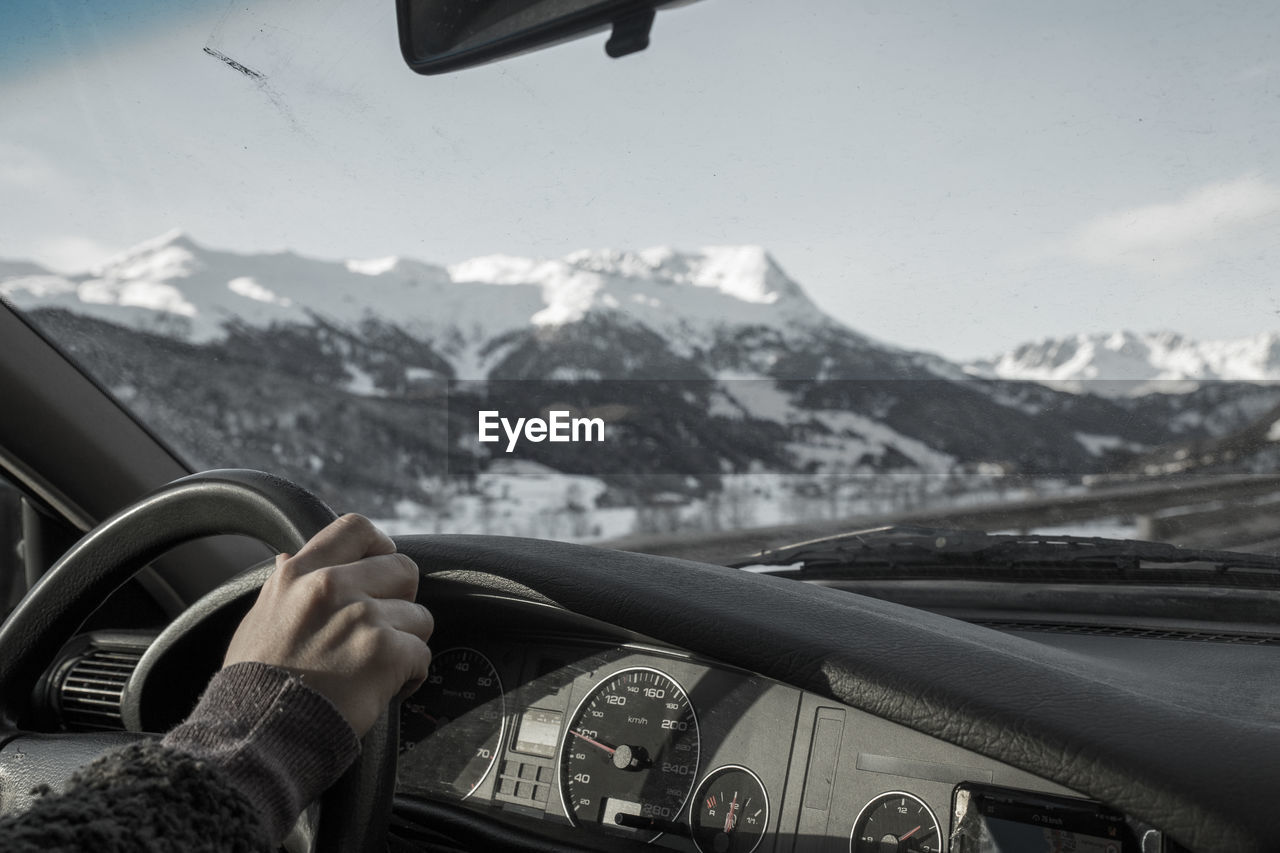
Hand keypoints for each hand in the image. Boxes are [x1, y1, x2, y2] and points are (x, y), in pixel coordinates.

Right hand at [223, 513, 433, 735]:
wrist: (258, 734)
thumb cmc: (255, 683)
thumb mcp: (259, 619)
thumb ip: (285, 586)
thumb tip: (289, 556)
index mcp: (300, 574)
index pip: (356, 528)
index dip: (379, 546)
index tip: (382, 566)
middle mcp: (331, 586)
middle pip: (403, 569)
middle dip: (401, 600)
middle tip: (383, 628)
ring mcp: (361, 616)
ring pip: (419, 616)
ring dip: (406, 643)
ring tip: (375, 665)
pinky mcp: (384, 651)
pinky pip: (422, 654)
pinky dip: (411, 675)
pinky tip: (383, 688)